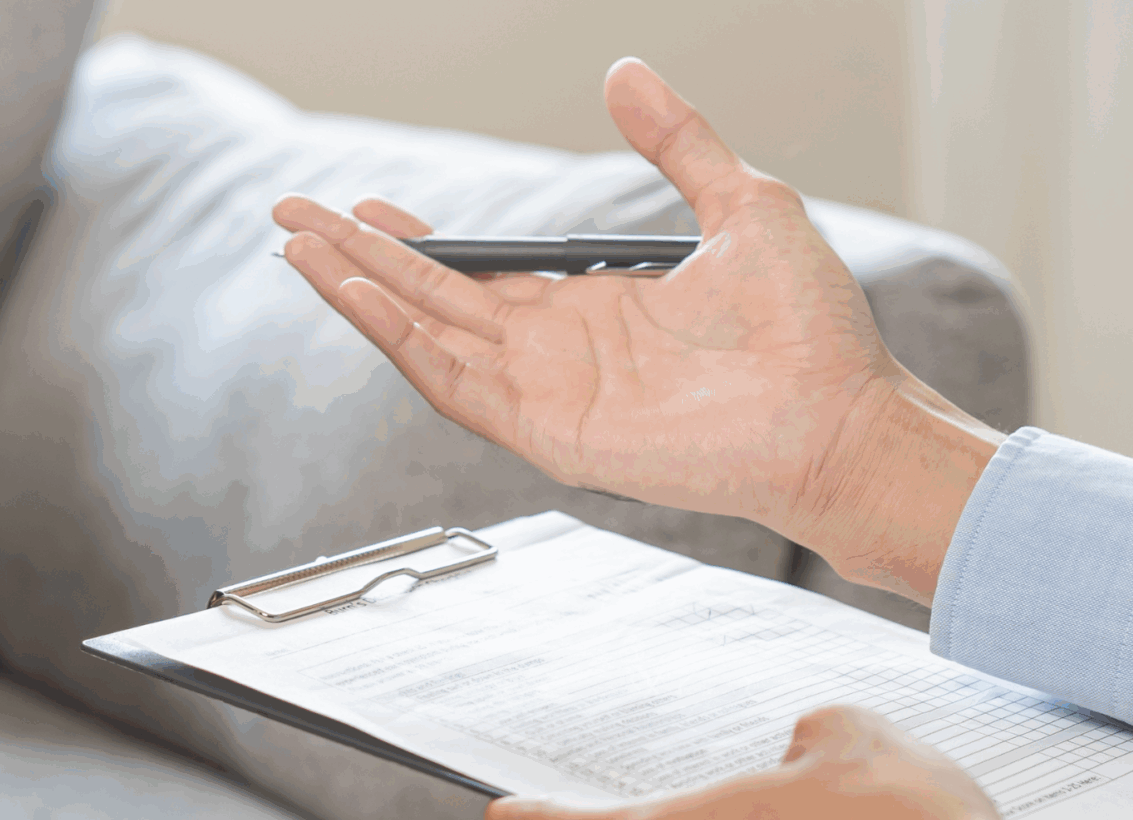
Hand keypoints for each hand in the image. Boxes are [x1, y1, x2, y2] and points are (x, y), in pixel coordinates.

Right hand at [273, 59, 1002, 602]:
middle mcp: (556, 354)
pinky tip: (360, 297)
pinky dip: (400, 341)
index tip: (367, 207)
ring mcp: (547, 396)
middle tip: (289, 216)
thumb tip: (626, 72)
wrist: (843, 415)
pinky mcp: (550, 433)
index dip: (418, 242)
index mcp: (592, 309)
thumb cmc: (811, 332)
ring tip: (298, 250)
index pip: (479, 275)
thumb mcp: (741, 204)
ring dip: (359, 295)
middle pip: (431, 301)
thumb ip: (677, 142)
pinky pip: (456, 384)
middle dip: (358, 259)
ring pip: (425, 339)